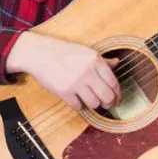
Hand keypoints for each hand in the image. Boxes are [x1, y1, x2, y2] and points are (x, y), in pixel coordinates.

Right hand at [6, 32, 120, 110]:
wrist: (40, 54)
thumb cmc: (63, 52)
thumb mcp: (85, 52)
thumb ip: (102, 60)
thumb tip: (117, 62)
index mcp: (95, 60)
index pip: (114, 83)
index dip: (118, 95)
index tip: (117, 99)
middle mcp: (87, 71)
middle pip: (107, 96)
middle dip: (109, 104)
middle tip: (107, 105)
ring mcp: (75, 82)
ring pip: (94, 103)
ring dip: (93, 105)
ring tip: (89, 100)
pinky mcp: (64, 91)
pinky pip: (77, 106)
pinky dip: (78, 105)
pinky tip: (76, 99)